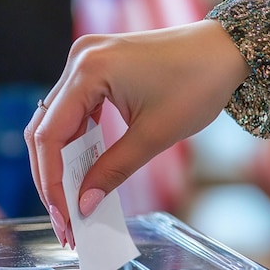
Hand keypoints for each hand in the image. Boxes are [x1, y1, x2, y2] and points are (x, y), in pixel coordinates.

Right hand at [24, 20, 249, 241]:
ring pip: (56, 121)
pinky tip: (81, 169)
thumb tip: (84, 204)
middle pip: (45, 129)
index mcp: (89, 70)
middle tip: (63, 218)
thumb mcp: (154, 136)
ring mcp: (85, 60)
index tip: (63, 217)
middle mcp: (79, 59)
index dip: (51, 181)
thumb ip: (113, 170)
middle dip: (51, 177)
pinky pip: (74, 109)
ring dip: (60, 161)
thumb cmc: (197, 85)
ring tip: (69, 200)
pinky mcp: (96, 67)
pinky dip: (76, 141)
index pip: (50, 136)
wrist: (224, 50)